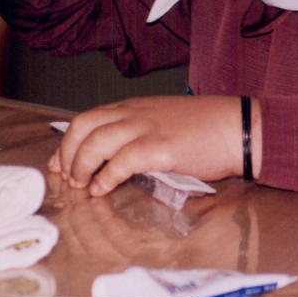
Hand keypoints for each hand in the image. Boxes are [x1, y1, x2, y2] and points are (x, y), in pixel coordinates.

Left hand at [47, 95, 255, 195]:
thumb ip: (136, 132)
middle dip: (68, 153)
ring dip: (82, 165)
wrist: (236, 126)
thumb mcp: (161, 120)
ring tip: (83, 185)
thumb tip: (111, 158)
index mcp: (132, 107)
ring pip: (96, 141)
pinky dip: (106, 176)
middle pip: (82, 125)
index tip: (61, 163)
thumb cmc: (204, 127)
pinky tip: (103, 189)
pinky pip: (122, 160)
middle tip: (69, 177)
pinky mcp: (160, 147)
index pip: (86, 118)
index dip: (67, 143)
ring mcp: (146, 128)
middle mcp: (133, 113)